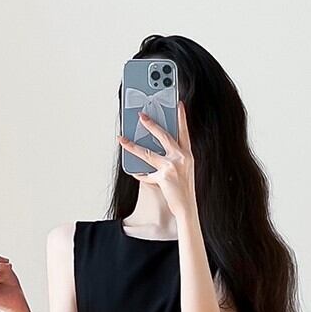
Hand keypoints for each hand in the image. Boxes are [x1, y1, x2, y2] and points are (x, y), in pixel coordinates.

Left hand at [117, 100, 194, 217]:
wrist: (187, 207)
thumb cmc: (183, 190)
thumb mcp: (183, 170)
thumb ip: (172, 158)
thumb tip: (153, 150)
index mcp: (188, 154)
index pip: (184, 131)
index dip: (181, 117)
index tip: (178, 104)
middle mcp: (181, 157)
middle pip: (163, 136)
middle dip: (151, 124)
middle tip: (141, 115)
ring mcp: (173, 166)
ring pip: (148, 153)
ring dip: (132, 146)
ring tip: (122, 139)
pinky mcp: (164, 176)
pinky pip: (146, 173)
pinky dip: (139, 174)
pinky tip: (133, 171)